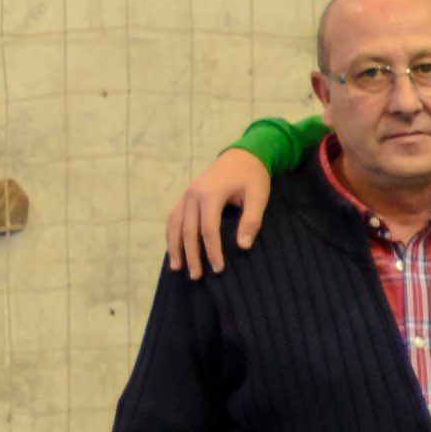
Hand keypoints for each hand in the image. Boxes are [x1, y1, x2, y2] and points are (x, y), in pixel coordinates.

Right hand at [163, 148, 274, 278]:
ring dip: (175, 247)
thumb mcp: (258, 196)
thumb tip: (243, 247)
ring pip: (175, 224)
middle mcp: (193, 195)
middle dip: (192, 255)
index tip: (218, 269)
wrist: (241, 155)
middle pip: (188, 230)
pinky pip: (174, 217)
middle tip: (196, 277)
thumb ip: (251, 221)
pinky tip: (174, 249)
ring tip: (178, 268)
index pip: (208, 230)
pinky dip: (171, 234)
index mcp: (210, 194)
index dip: (212, 251)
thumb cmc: (253, 176)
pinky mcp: (186, 196)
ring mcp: (186, 194)